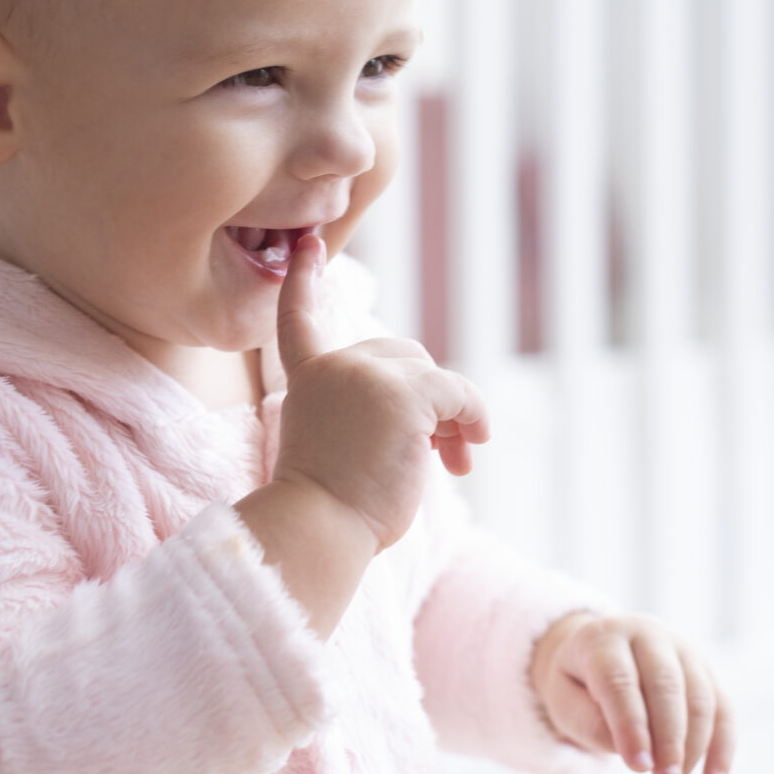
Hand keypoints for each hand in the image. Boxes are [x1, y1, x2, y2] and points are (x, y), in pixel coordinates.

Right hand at [268, 230, 490, 551]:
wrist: (319, 526)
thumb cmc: (329, 508)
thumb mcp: (336, 445)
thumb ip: (365, 412)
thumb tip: (438, 416)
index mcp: (307, 379)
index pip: (300, 320)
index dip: (304, 282)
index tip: (308, 246)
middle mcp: (333, 366)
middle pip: (401, 355)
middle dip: (427, 398)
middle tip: (439, 452)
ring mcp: (368, 374)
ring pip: (432, 376)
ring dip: (452, 417)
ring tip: (456, 462)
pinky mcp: (406, 392)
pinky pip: (459, 395)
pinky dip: (473, 419)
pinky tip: (472, 451)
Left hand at [530, 611, 734, 773]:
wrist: (597, 655)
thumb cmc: (577, 685)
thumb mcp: (563, 701)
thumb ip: (590, 723)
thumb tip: (633, 752)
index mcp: (604, 637)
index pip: (620, 679)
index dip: (631, 725)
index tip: (638, 768)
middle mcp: (647, 634)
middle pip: (667, 685)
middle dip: (669, 740)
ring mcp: (682, 648)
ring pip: (700, 698)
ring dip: (692, 750)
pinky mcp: (705, 669)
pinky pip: (723, 708)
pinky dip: (722, 748)